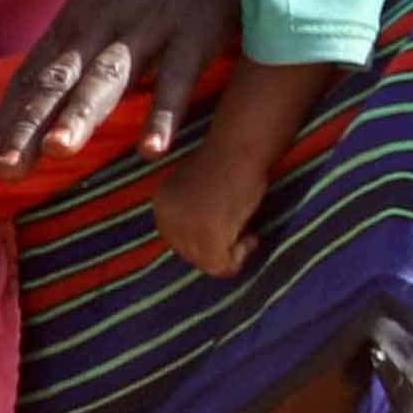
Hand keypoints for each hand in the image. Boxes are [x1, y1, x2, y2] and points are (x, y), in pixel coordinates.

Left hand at [0, 0, 239, 177]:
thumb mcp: (103, 5)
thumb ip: (76, 50)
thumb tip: (41, 100)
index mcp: (75, 21)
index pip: (30, 80)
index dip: (4, 124)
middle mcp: (100, 23)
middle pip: (56, 81)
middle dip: (26, 126)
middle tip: (2, 172)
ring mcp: (147, 25)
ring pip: (106, 76)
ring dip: (80, 114)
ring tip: (57, 152)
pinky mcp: (195, 30)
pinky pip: (177, 77)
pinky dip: (163, 113)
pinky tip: (150, 151)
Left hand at [147, 100, 279, 276]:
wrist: (240, 145)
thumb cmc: (229, 163)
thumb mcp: (198, 190)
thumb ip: (193, 214)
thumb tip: (204, 250)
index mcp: (161, 203)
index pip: (180, 242)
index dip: (207, 241)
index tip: (228, 228)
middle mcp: (166, 217)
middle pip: (191, 255)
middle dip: (218, 249)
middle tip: (242, 232)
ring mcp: (185, 227)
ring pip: (206, 264)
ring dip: (231, 254)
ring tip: (248, 234)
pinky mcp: (207, 234)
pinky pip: (221, 266)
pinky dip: (240, 257)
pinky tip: (251, 237)